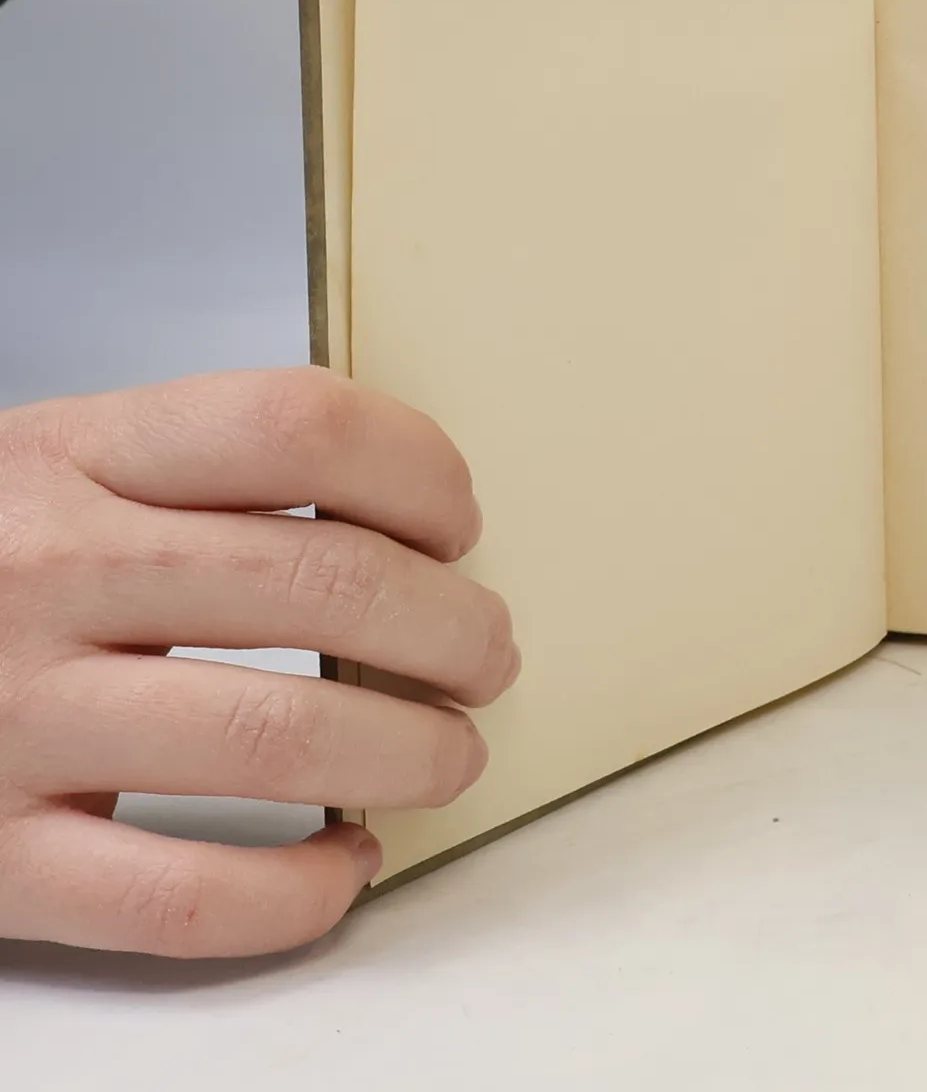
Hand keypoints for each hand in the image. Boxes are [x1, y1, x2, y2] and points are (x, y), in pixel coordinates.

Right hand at [0, 369, 515, 958]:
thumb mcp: (62, 461)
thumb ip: (206, 470)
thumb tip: (408, 521)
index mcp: (78, 455)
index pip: (300, 426)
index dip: (419, 474)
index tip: (456, 523)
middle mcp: (49, 572)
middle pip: (322, 582)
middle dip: (451, 628)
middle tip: (484, 652)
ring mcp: (16, 718)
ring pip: (277, 739)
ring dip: (410, 753)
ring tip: (447, 752)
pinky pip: (184, 896)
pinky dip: (300, 892)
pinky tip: (343, 860)